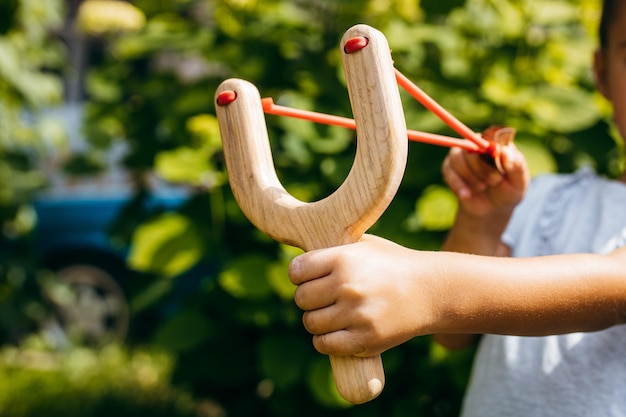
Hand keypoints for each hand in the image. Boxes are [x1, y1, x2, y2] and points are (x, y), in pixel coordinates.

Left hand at [288, 235, 440, 356]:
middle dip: (309, 298)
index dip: (299, 275)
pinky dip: (326, 341)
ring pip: (311, 323)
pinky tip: (336, 333)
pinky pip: (325, 345)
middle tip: (323, 298)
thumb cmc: (392, 265)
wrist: (431, 291)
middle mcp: (346, 285)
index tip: (308, 278)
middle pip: (301, 298)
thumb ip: (332, 250)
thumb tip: (298, 260)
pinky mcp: (365, 339)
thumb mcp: (364, 245)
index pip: (296, 270)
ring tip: (331, 315)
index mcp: (343, 258)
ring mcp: (356, 314)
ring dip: (317, 321)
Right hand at [441, 127, 528, 218]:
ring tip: (482, 187)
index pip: (490, 138)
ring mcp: (461, 155)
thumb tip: (504, 151)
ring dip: (470, 176)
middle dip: (482, 168)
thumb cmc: (508, 191)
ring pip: (457, 158)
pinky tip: (467, 195)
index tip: (500, 172)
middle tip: (494, 182)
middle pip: (471, 146)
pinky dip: (458, 185)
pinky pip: (448, 171)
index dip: (492, 154)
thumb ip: (516, 165)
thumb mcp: (519, 181)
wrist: (491, 209)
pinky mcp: (449, 168)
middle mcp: (477, 143)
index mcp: (497, 142)